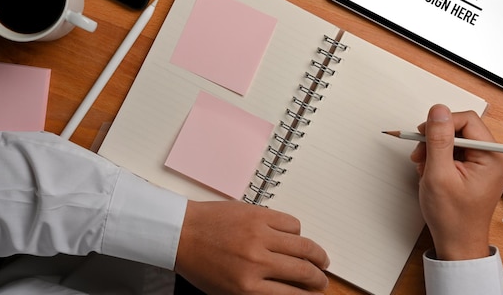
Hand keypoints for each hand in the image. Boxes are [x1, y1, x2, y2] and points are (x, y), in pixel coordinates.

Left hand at [175, 200, 329, 294]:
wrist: (181, 232)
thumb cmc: (199, 263)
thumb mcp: (226, 291)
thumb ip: (257, 293)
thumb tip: (287, 292)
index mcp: (247, 287)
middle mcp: (256, 262)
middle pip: (303, 271)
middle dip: (318, 278)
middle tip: (322, 280)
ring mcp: (259, 236)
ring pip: (304, 246)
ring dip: (317, 255)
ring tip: (320, 259)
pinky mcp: (259, 215)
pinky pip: (291, 223)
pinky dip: (297, 232)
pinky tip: (295, 237)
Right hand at [411, 104, 502, 260]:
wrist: (457, 242)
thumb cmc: (453, 218)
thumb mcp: (439, 175)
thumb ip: (438, 140)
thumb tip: (438, 111)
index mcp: (493, 156)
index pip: (467, 120)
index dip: (441, 124)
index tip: (423, 134)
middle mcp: (494, 156)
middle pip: (461, 128)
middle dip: (436, 139)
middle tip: (421, 153)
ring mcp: (485, 163)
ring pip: (455, 139)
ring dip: (435, 149)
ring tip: (424, 166)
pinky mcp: (475, 168)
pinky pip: (455, 151)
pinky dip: (439, 158)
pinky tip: (431, 171)